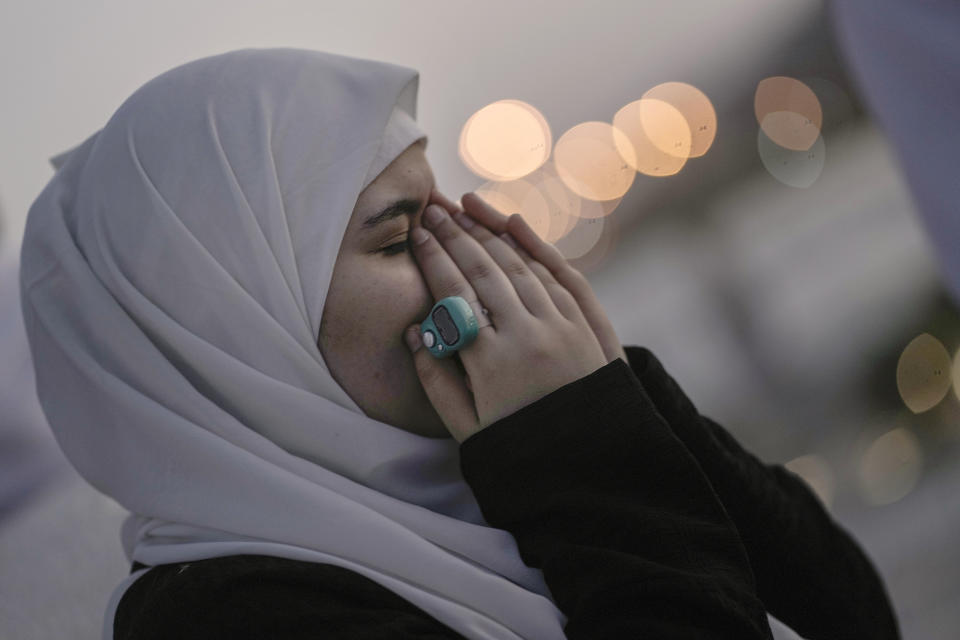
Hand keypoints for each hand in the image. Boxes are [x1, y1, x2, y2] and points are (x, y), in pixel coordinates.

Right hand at [404, 190, 608, 442]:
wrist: (590, 464)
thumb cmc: (520, 447)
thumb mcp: (468, 428)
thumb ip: (436, 380)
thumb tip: (415, 332)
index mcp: (489, 363)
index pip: (454, 294)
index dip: (433, 259)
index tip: (415, 234)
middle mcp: (526, 336)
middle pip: (485, 271)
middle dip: (455, 235)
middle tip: (433, 209)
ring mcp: (559, 329)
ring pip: (520, 267)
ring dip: (490, 234)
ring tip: (465, 210)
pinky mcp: (584, 328)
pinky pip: (557, 276)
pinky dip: (534, 248)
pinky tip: (514, 227)